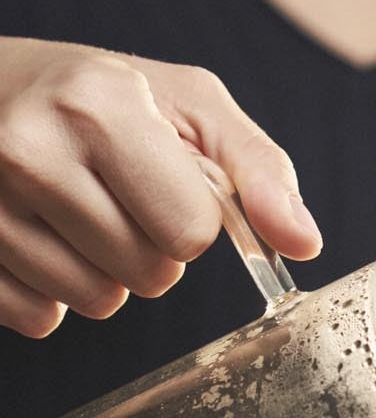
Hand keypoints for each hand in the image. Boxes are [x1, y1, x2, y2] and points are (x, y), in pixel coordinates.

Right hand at [0, 37, 321, 336]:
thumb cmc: (100, 97)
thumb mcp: (188, 105)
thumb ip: (258, 170)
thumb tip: (304, 245)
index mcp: (97, 104)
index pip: (191, 231)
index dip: (192, 218)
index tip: (164, 183)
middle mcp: (30, 150)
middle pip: (150, 275)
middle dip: (152, 248)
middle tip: (117, 197)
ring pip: (97, 303)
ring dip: (105, 273)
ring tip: (75, 212)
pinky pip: (41, 320)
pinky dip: (52, 292)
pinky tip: (37, 235)